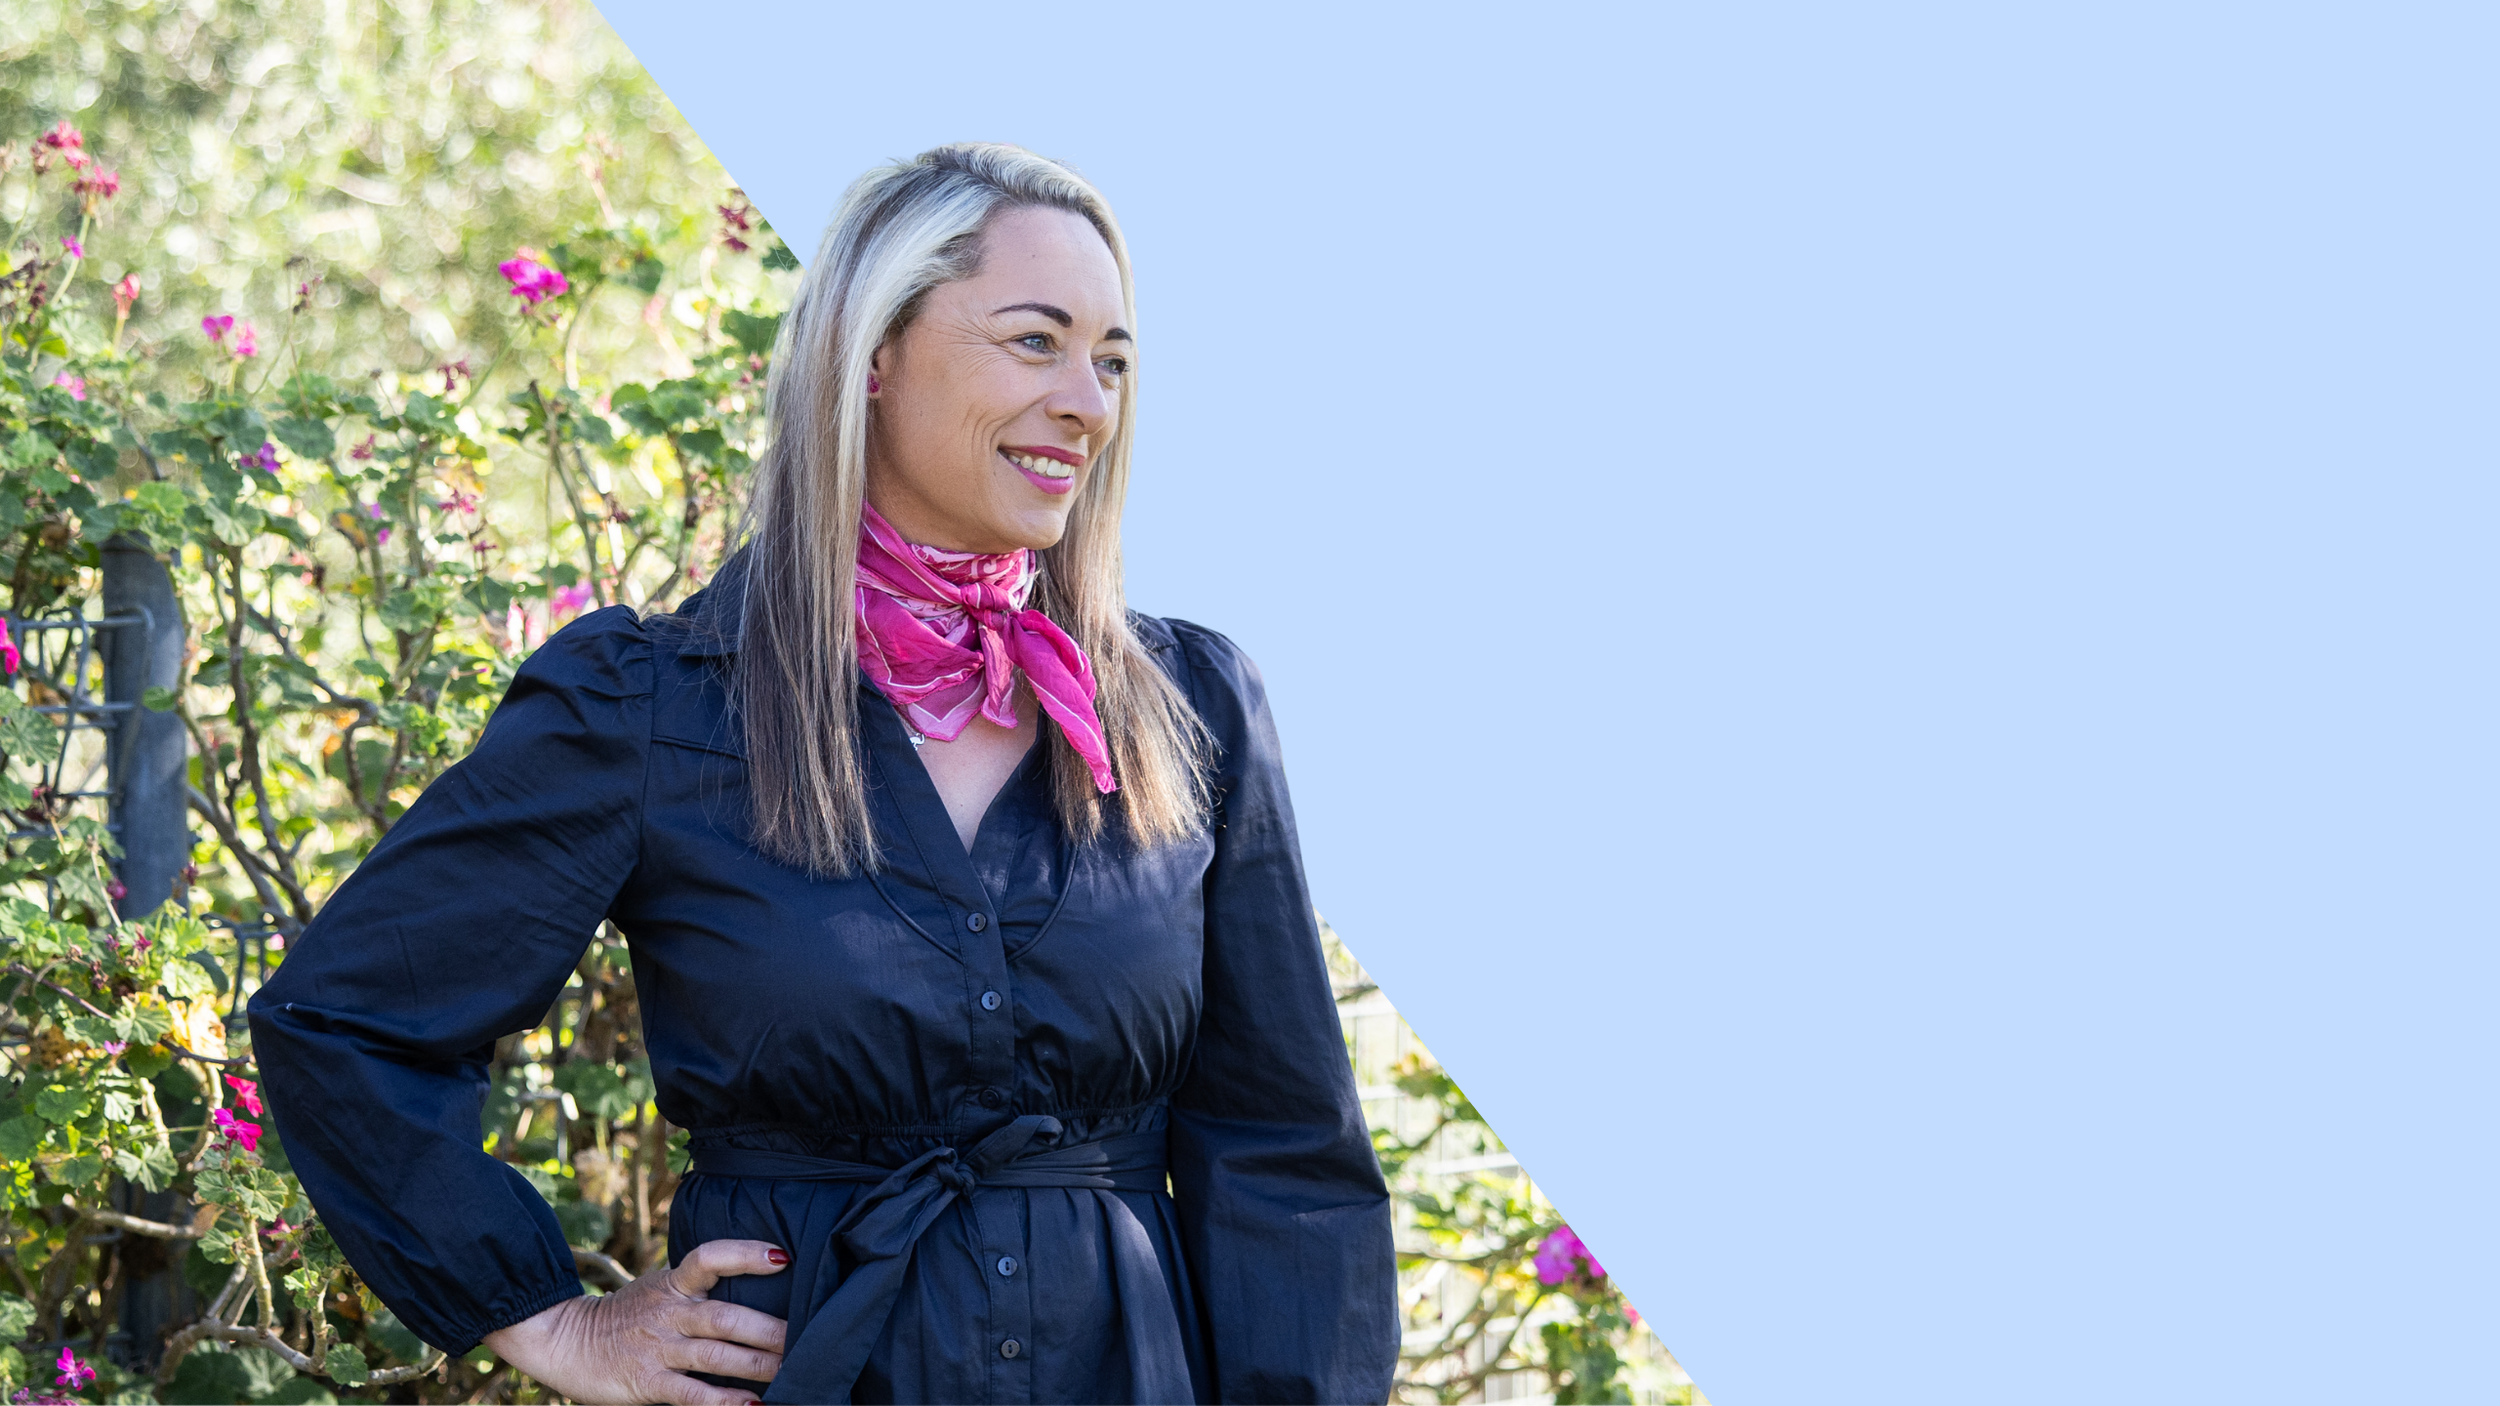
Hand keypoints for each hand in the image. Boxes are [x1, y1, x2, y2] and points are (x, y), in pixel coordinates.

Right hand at [481, 1239, 789, 1404]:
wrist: (564, 1339)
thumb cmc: (627, 1314)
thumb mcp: (660, 1288)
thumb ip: (699, 1289)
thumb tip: (760, 1289)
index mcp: (673, 1283)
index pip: (709, 1258)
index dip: (745, 1254)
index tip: (782, 1256)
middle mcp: (669, 1312)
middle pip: (726, 1316)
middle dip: (771, 1329)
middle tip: (810, 1335)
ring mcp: (658, 1347)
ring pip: (716, 1354)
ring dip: (758, 1364)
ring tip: (793, 1370)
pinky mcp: (646, 1381)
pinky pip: (690, 1393)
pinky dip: (723, 1400)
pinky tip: (752, 1405)